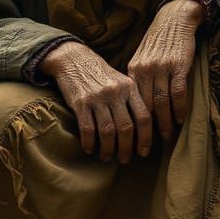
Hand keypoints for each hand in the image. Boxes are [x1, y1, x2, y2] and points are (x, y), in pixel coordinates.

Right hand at [40, 41, 151, 163]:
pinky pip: (87, 128)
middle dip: (127, 148)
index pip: (144, 116)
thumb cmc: (100, 74)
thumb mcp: (120, 81)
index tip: (144, 151)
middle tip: (125, 160)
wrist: (73, 58)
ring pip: (108, 131)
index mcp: (129, 87)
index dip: (146, 138)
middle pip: (127, 127)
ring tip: (107, 157)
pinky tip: (89, 149)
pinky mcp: (81, 102)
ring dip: (108, 149)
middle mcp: (115, 92)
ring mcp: (98, 97)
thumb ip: (132, 99)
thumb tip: (145, 128)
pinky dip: (89, 142)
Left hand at [127, 0, 204, 142]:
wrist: (173, 20)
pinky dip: (180, 108)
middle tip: (147, 145)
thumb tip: (131, 106)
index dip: (131, 122)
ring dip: (164, 122)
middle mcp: (144, 70)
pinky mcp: (178, 66)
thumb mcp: (140, 59)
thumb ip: (137, 80)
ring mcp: (162, 68)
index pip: (130, 102)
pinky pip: (178, 92)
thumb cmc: (157, 43)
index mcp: (132, 70)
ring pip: (162, 102)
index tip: (132, 137)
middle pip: (145, 106)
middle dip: (146, 128)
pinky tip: (180, 119)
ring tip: (166, 136)